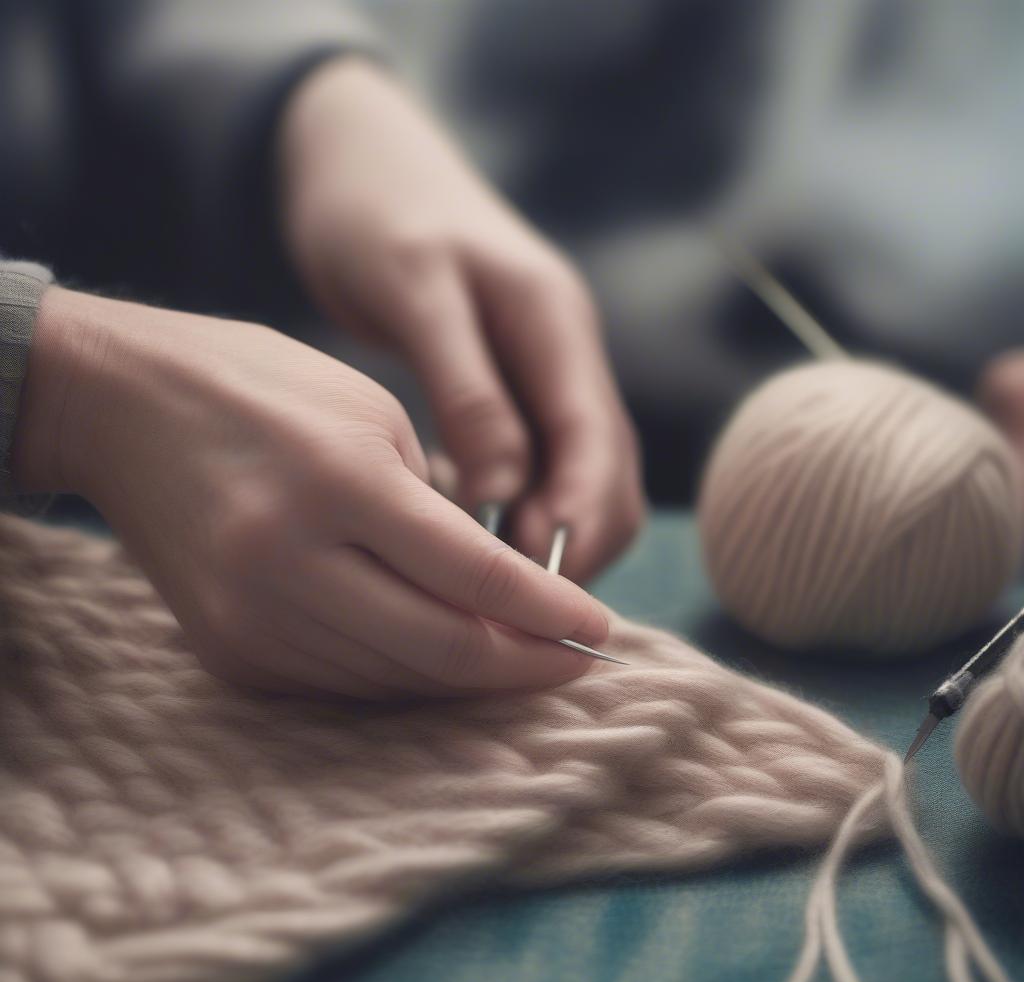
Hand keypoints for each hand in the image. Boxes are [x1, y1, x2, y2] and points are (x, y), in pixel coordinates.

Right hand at [13, 288, 609, 697]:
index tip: (603, 629)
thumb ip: (439, 512)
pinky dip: (407, 677)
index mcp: (340, 481)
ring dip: (471, 677)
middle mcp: (289, 561)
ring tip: (523, 662)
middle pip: (442, 648)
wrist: (123, 409)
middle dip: (526, 665)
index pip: (474, 574)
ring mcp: (250, 617)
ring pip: (396, 679)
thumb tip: (505, 596)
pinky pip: (343, 684)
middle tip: (577, 662)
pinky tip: (446, 661)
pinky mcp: (229, 650)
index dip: (551, 612)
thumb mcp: (371, 414)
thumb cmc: (263, 387)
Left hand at [280, 59, 644, 580]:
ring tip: (482, 579)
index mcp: (556, 322)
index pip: (597, 439)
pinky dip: (511, 508)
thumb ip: (468, 388)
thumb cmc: (380, 217)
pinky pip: (534, 466)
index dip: (577, 515)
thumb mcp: (417, 291)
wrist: (364, 165)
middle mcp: (564, 355)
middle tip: (507, 601)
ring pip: (574, 477)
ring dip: (542, 534)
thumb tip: (502, 489)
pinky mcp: (512, 389)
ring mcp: (544, 373)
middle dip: (571, 541)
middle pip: (605, 471)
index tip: (531, 576)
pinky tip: (460, 528)